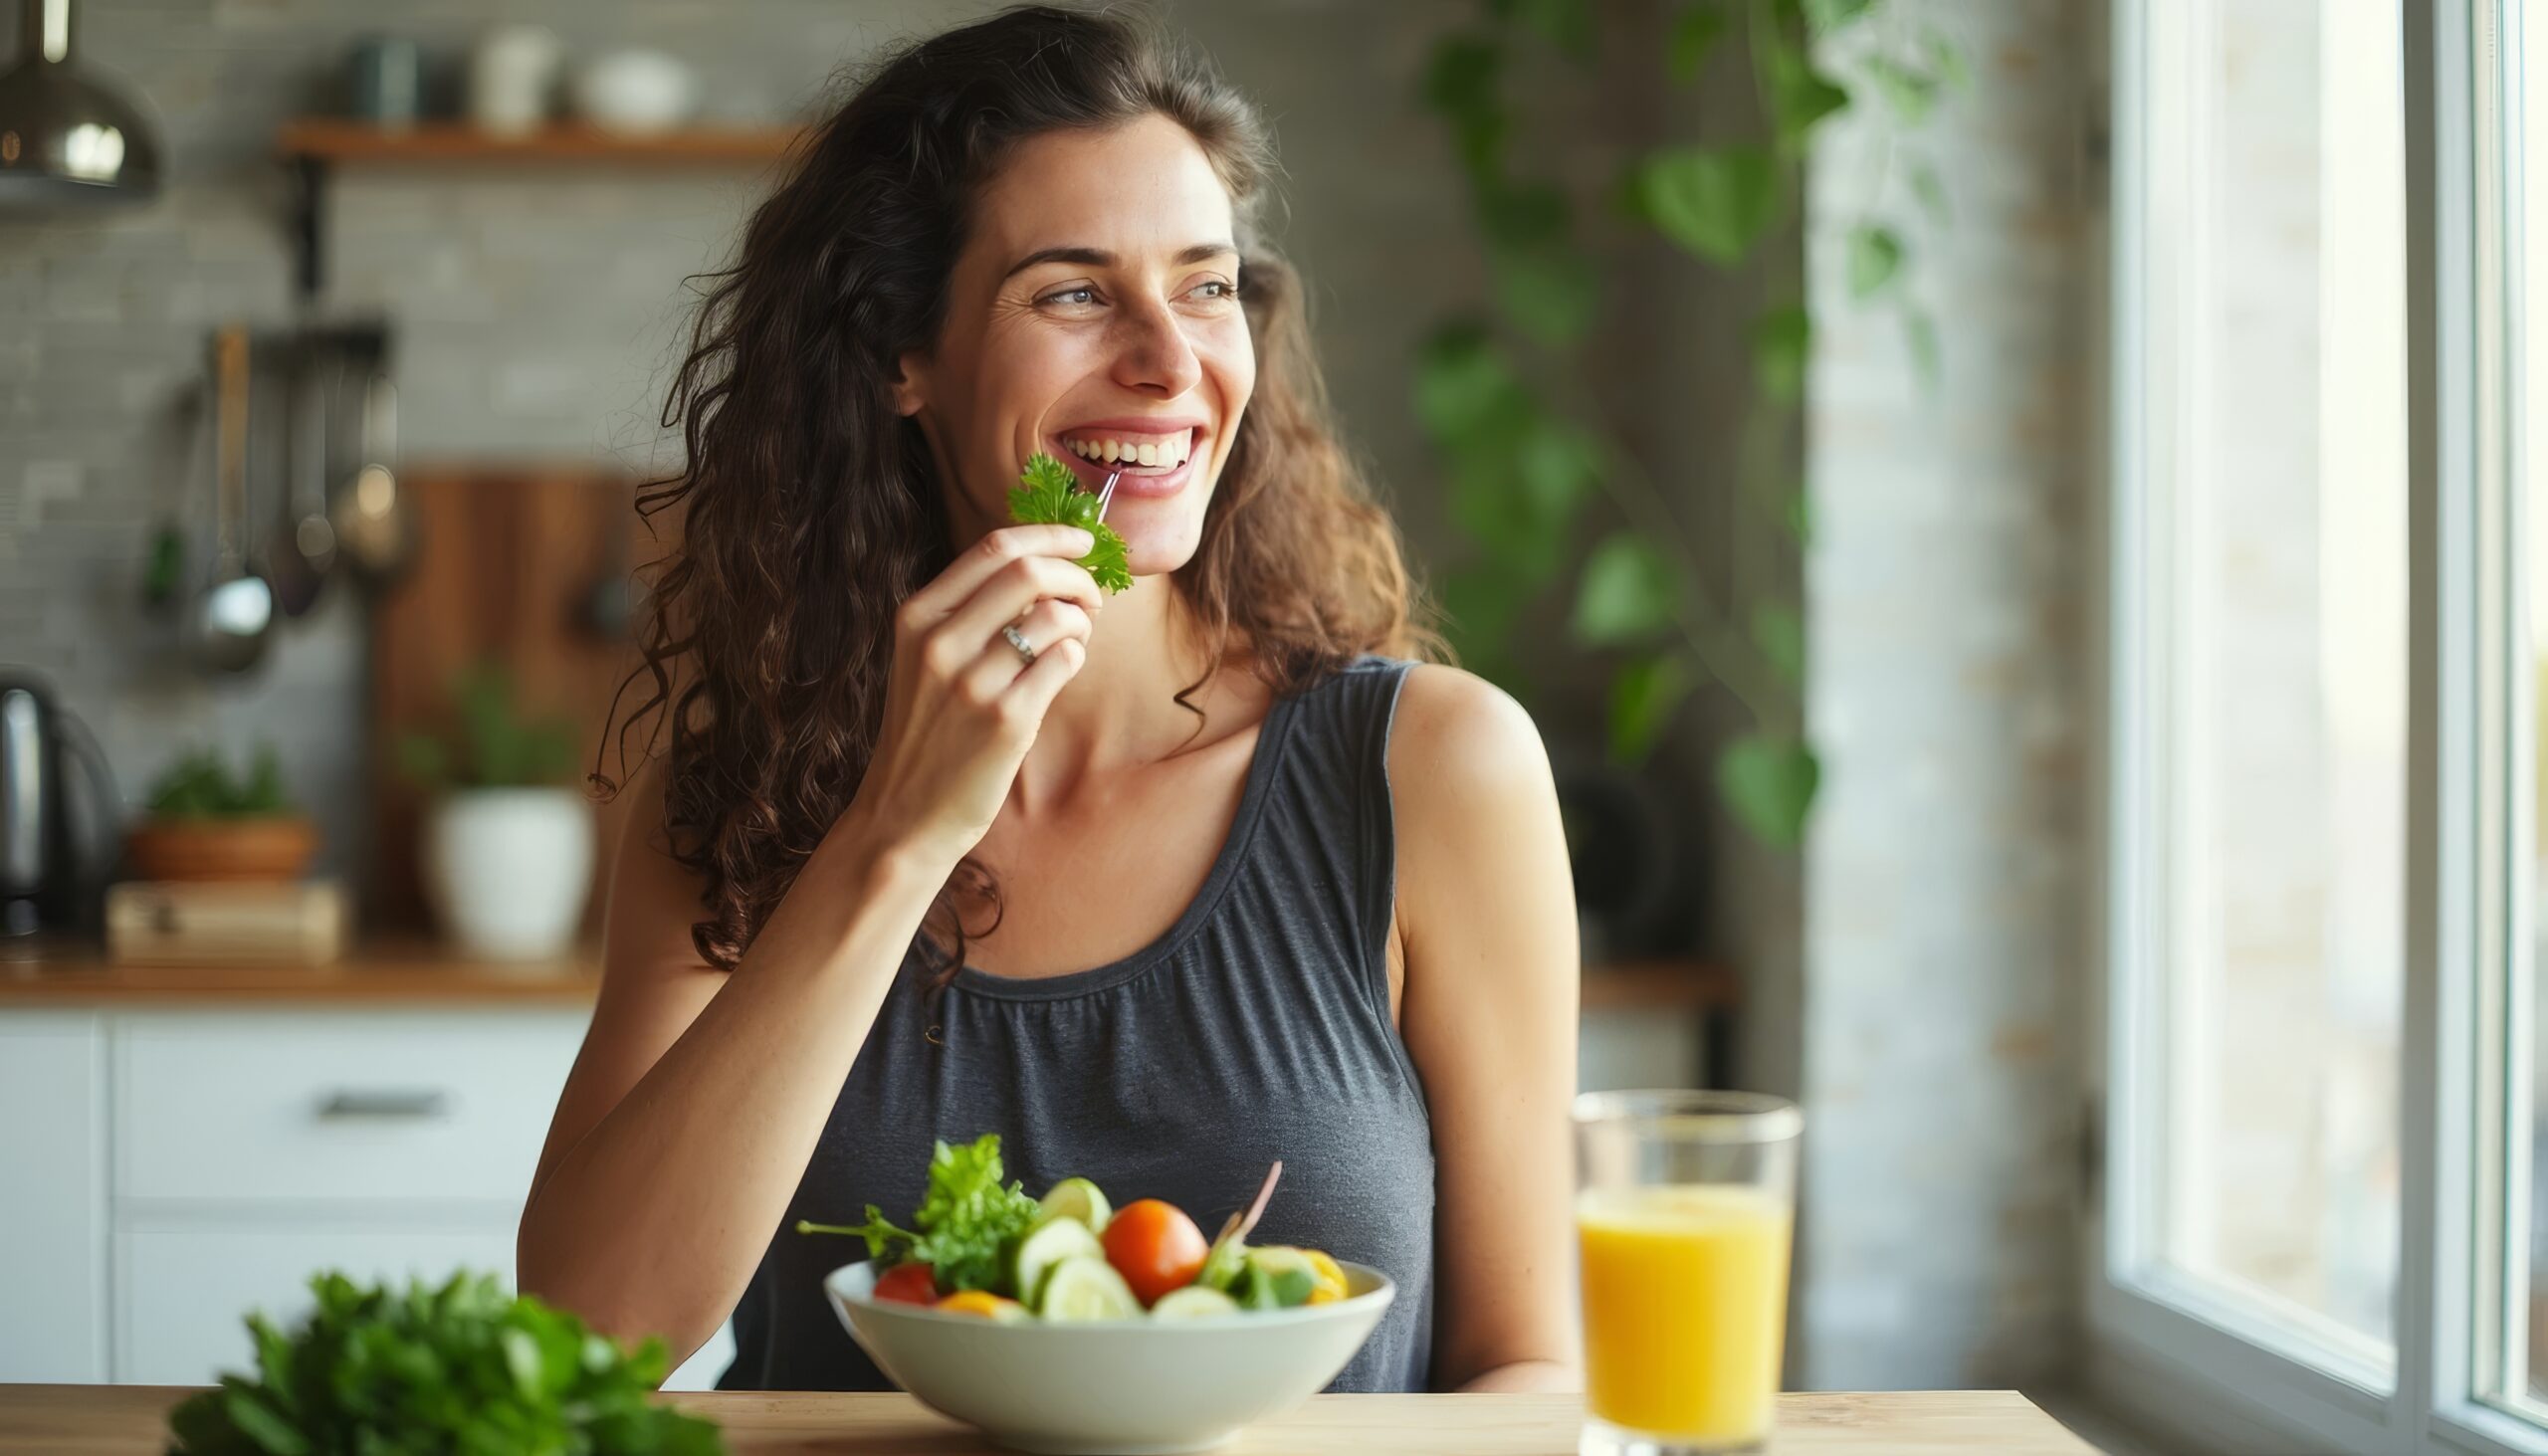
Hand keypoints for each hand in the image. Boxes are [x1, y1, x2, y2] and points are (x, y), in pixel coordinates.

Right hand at [843, 524, 1100, 867]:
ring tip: (1074, 639)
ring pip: (1055, 617)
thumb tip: (1047, 566)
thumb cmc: (928, 731)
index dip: (1050, 535)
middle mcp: (940, 643)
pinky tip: (1061, 671)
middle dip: (1076, 575)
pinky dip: (1075, 657)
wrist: (905, 814)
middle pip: (1030, 571)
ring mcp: (972, 682)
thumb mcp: (924, 660)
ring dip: (1081, 621)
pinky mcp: (1006, 720)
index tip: (1082, 540)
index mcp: (917, 617)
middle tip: (1090, 598)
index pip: (994, 548)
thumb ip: (970, 612)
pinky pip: (1064, 662)